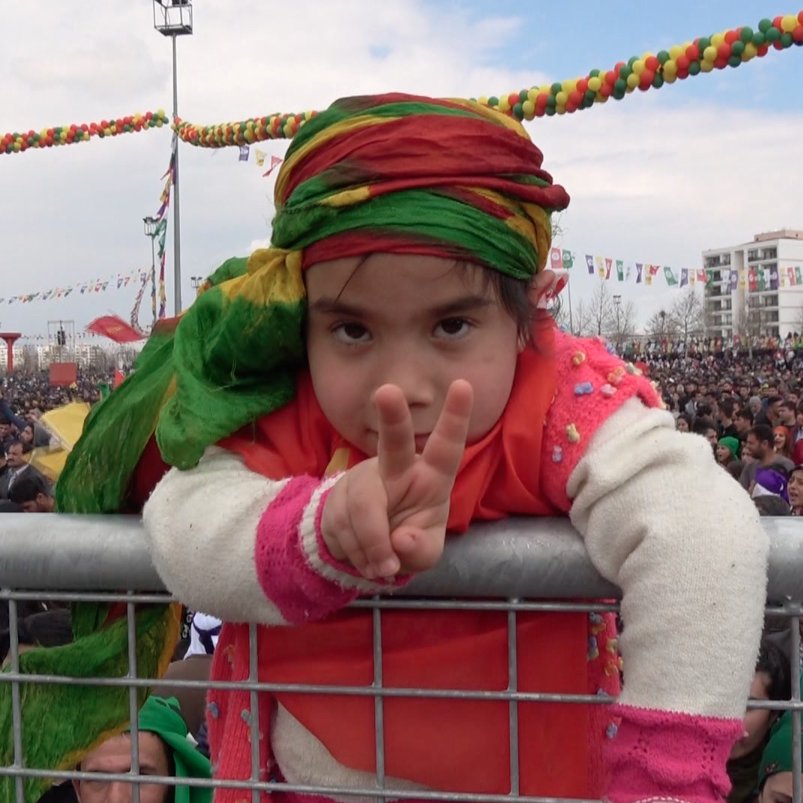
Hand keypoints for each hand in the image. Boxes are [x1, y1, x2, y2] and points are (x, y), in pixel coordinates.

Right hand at [321, 380, 472, 579]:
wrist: (364, 550)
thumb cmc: (407, 538)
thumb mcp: (424, 553)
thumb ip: (420, 551)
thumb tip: (401, 541)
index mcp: (431, 477)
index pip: (446, 446)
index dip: (455, 417)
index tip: (464, 385)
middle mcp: (397, 468)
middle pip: (394, 441)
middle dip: (392, 417)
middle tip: (387, 392)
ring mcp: (364, 479)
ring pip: (365, 507)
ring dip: (372, 546)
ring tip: (381, 567)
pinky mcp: (337, 495)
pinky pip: (342, 525)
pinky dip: (356, 552)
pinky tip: (363, 558)